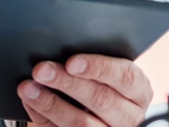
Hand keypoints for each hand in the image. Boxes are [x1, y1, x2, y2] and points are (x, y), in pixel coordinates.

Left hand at [15, 54, 154, 126]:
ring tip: (29, 88)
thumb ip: (98, 65)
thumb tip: (65, 49)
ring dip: (51, 104)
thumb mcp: (113, 74)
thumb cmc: (108, 86)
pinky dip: (44, 117)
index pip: (125, 77)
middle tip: (42, 70)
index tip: (72, 62)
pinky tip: (31, 103)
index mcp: (139, 91)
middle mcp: (130, 116)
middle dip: (67, 83)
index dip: (99, 68)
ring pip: (81, 123)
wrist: (108, 117)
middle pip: (101, 99)